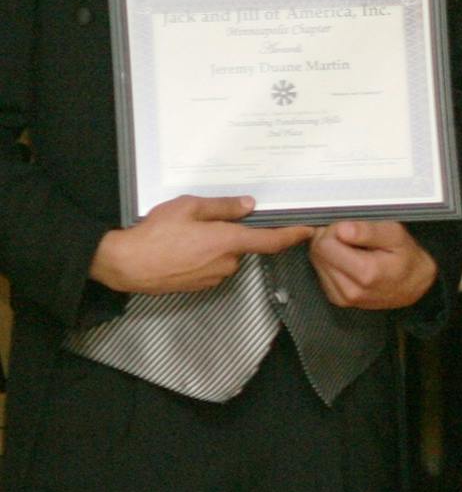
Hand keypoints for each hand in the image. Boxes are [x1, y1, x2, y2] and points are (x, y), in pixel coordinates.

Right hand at [88, 195, 313, 294]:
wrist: (124, 265)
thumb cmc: (154, 234)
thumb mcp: (189, 208)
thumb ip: (223, 207)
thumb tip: (249, 205)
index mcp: (227, 242)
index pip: (271, 241)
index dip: (292, 236)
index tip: (307, 231)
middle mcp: (225, 263)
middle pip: (243, 246)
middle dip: (232, 234)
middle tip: (206, 223)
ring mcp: (212, 277)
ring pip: (226, 257)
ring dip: (215, 246)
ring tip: (186, 236)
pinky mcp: (199, 286)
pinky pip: (211, 267)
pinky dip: (203, 258)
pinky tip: (181, 250)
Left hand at [309, 220, 439, 308]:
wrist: (414, 285)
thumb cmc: (407, 259)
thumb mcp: (396, 235)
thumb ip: (368, 231)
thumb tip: (342, 229)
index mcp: (365, 273)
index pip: (325, 244)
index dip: (334, 229)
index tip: (348, 226)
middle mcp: (350, 290)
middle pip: (318, 253)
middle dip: (330, 238)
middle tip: (351, 235)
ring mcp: (343, 298)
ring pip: (317, 263)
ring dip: (330, 250)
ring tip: (354, 248)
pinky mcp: (338, 299)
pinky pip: (322, 274)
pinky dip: (332, 263)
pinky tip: (349, 260)